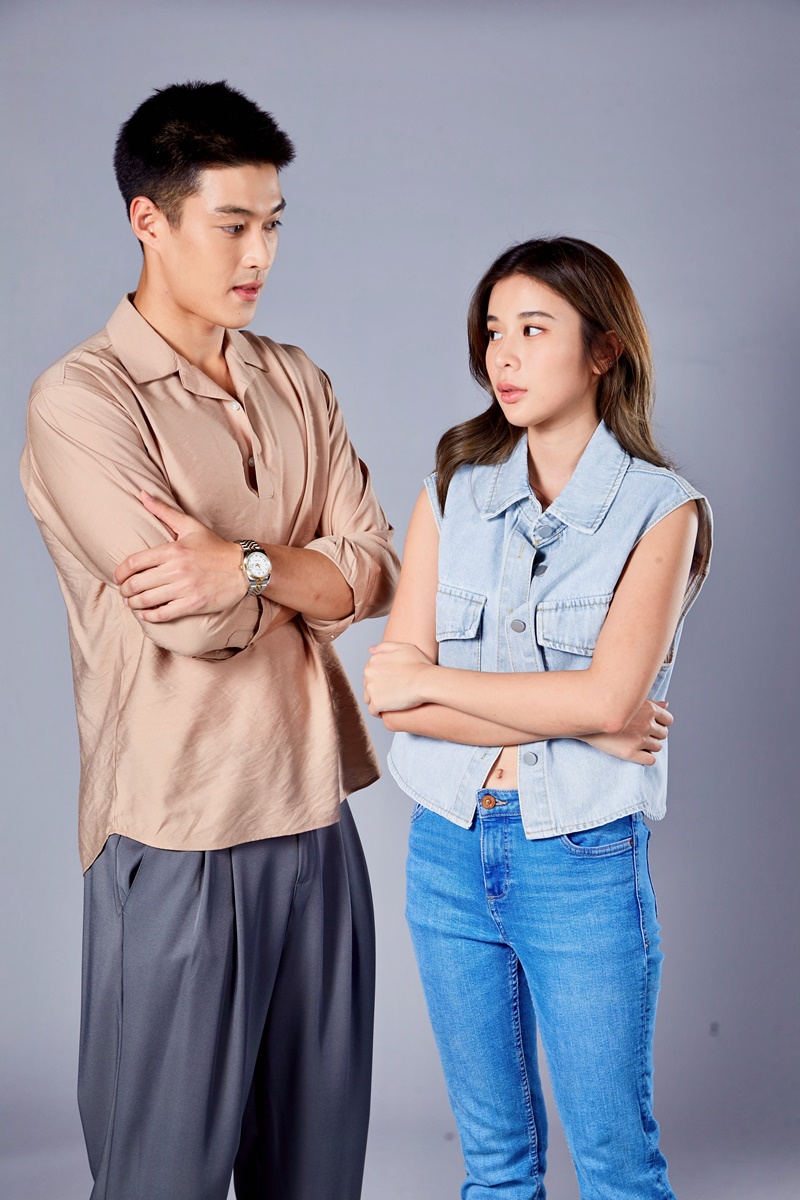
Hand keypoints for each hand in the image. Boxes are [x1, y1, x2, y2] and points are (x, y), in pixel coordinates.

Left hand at [114, 491, 248, 621]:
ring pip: (146, 600)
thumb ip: (164, 511)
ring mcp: (184, 588)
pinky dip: (150, 616)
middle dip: (125, 590)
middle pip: (136, 584)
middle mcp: (176, 570)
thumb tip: (141, 494)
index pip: (133, 563)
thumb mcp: (190, 525)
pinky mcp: (193, 604)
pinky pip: (163, 614)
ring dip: (134, 604)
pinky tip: (146, 614)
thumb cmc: (215, 547)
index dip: (120, 573)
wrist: (244, 568)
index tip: (119, 577)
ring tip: (132, 603)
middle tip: (125, 592)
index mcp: (172, 550)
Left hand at [364, 641, 434, 715]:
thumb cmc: (419, 665)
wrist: (426, 681)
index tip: (390, 682)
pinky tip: (388, 711)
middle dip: (377, 690)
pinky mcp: (376, 703)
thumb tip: (370, 650)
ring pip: (368, 698)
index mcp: (373, 661)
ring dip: (377, 701)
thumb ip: (385, 647)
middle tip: (392, 693)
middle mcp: (369, 674)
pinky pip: (373, 711)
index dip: (380, 678)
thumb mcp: (404, 647)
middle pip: (368, 685)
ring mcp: (371, 689)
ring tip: (390, 703)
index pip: (370, 673)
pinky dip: (379, 712)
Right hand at [586, 699, 672, 765]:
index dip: (659, 723)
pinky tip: (635, 752)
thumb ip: (651, 702)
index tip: (649, 724)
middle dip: (653, 734)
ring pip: (658, 747)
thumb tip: (667, 705)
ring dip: (649, 745)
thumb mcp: (630, 699)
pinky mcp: (631, 753)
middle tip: (638, 733)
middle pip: (663, 734)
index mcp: (650, 709)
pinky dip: (646, 757)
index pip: (668, 720)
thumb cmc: (608, 705)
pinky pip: (650, 760)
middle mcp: (647, 724)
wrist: (585, 716)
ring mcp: (639, 739)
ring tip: (634, 741)